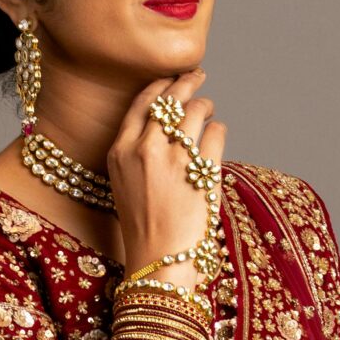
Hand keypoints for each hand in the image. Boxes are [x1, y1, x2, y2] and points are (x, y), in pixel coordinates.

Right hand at [106, 68, 227, 293]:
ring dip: (206, 107)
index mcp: (120, 151)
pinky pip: (217, 132)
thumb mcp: (125, 184)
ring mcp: (174, 158)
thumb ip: (137, 150)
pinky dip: (219, 132)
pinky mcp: (201, 169)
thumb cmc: (144, 227)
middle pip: (170, 97)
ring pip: (196, 109)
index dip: (161, 85)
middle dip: (187, 83)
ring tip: (208, 112)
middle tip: (198, 77)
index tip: (172, 79)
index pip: (143, 101)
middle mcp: (144, 149)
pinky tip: (216, 139)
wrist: (158, 262)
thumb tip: (166, 119)